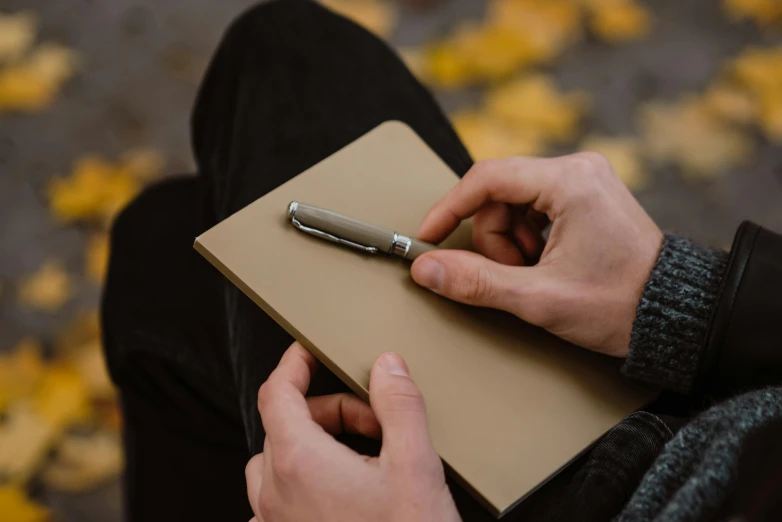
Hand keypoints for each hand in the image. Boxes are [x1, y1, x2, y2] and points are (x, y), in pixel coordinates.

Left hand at [245, 343, 459, 521]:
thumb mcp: (415, 465)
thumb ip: (399, 405)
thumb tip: (387, 365)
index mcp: (299, 462)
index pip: (275, 392)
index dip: (293, 363)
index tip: (309, 351)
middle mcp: (276, 494)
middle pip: (283, 424)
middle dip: (327, 410)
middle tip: (372, 420)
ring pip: (276, 463)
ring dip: (312, 445)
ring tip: (358, 455)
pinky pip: (277, 501)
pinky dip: (302, 482)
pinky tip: (340, 492)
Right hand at [411, 153, 661, 356]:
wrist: (674, 315)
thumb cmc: (619, 305)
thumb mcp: (539, 298)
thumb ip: (477, 282)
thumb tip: (426, 269)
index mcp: (570, 181)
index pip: (487, 179)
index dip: (448, 209)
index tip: (427, 238)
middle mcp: (578, 169)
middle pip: (498, 195)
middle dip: (495, 240)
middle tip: (517, 275)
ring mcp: (584, 181)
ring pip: (512, 204)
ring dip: (511, 244)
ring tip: (538, 275)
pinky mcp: (586, 196)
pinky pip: (533, 210)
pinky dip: (528, 241)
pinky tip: (547, 265)